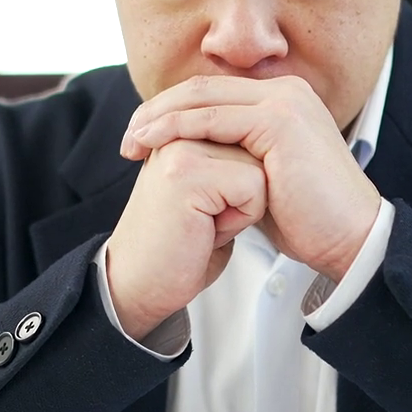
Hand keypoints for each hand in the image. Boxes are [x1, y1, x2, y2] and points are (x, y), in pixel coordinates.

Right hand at [105, 138, 266, 339]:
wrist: (139, 283)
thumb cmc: (176, 245)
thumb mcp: (206, 190)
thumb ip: (229, 159)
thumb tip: (273, 145)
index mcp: (181, 128)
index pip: (249, 134)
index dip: (243, 180)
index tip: (203, 205)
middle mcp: (177, 129)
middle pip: (258, 148)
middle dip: (245, 191)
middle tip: (203, 217)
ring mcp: (181, 149)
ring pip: (259, 167)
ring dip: (243, 206)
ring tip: (203, 221)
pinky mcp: (188, 173)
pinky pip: (253, 188)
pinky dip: (239, 219)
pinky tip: (204, 229)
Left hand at [120, 75, 380, 281]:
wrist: (348, 238)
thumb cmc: (307, 219)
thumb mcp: (259, 179)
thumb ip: (233, 158)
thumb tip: (194, 156)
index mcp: (283, 98)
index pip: (213, 92)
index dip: (171, 109)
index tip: (140, 136)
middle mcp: (286, 91)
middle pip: (202, 87)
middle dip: (157, 109)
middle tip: (127, 136)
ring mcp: (284, 102)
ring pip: (202, 98)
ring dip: (159, 118)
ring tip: (131, 141)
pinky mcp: (279, 121)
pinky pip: (212, 119)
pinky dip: (176, 129)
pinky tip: (152, 143)